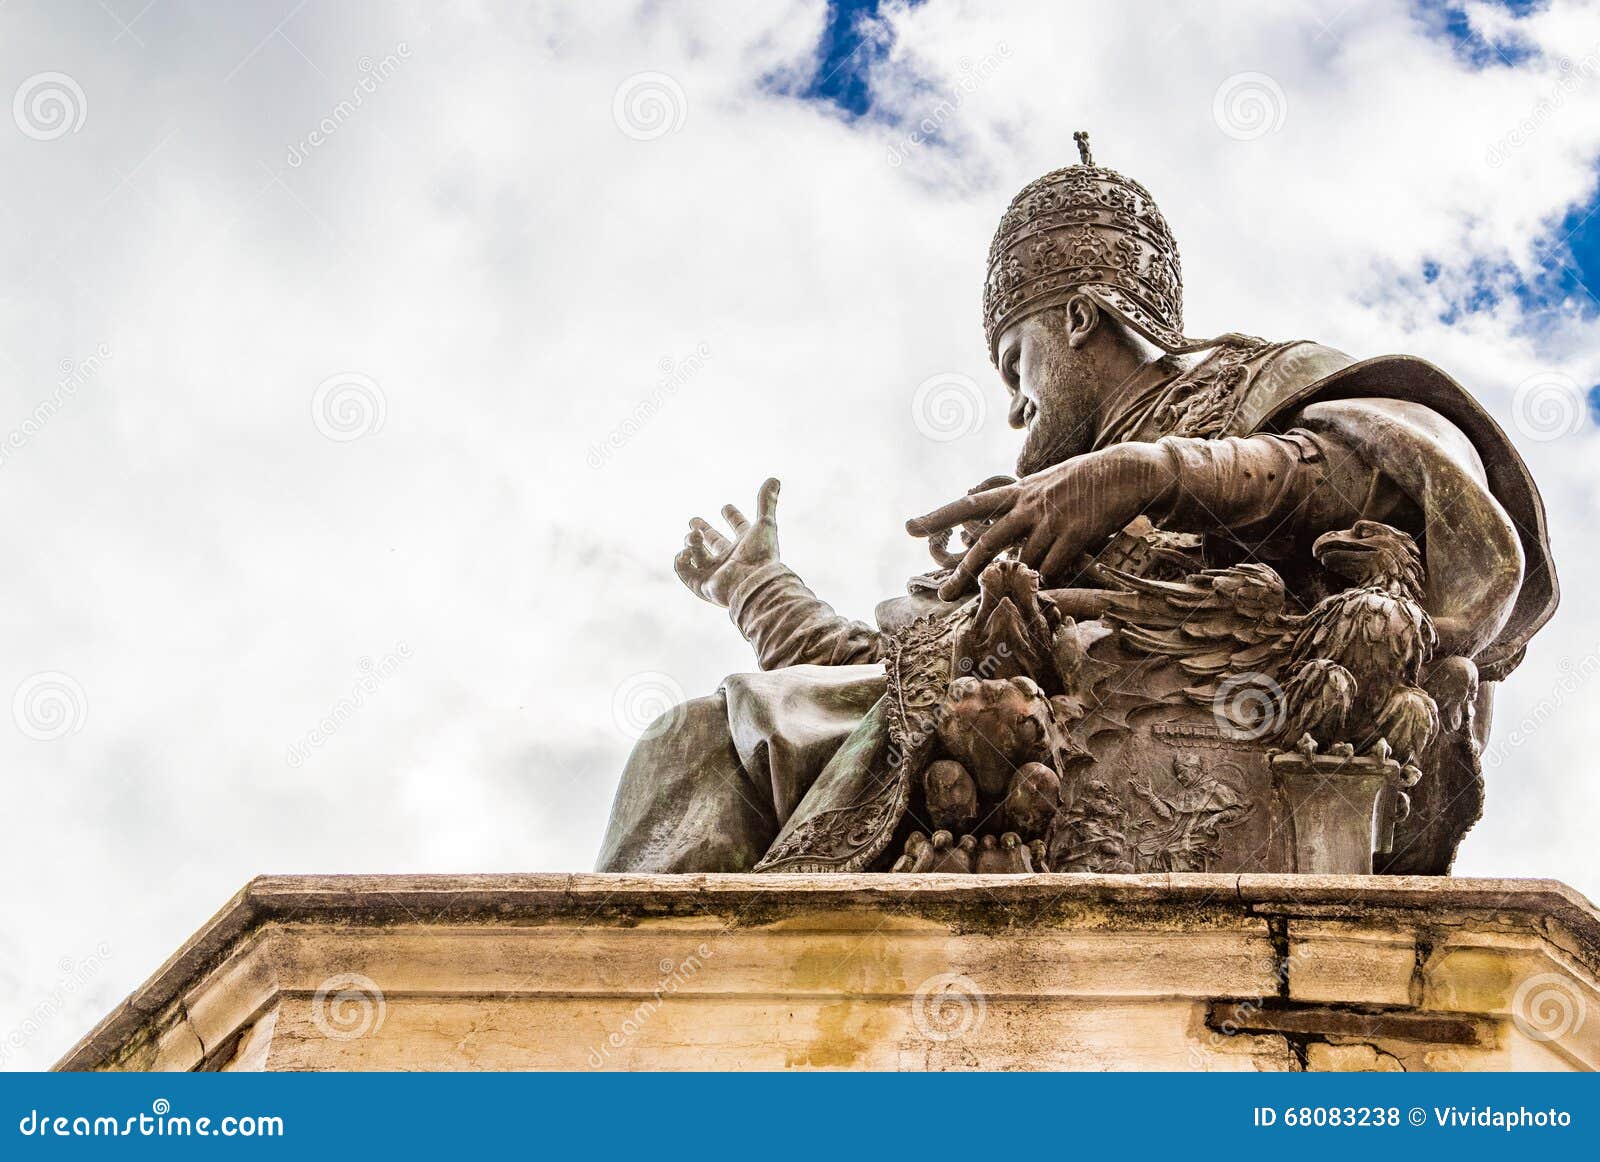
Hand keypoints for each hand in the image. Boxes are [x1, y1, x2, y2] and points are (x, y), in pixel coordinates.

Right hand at [675, 477, 781, 606]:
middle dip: (704, 530)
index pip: (740, 528)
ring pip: (697, 553)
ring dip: (692, 541)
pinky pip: (684, 570)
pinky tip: (687, 551)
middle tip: (694, 520)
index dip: (734, 516)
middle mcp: (731, 559)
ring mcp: (715, 572)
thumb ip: (767, 502)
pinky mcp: (702, 584)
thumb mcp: (764, 524)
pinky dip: (681, 559)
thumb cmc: (761, 556)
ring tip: (695, 536)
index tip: (727, 507)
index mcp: (746, 545)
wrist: (753, 584)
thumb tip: (775, 478)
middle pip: (714, 542)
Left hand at [906, 445, 1158, 599]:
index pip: (969, 504)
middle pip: (986, 543)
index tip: (909, 527)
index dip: (938, 516)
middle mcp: (1029, 504)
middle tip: (942, 593)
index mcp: (1019, 492)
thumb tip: (999, 513)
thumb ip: (1023, 500)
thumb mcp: (1047, 482)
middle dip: (962, 571)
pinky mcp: (1074, 533)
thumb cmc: (1089, 480)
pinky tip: (1045, 593)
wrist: (1128, 470)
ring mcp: (1051, 518)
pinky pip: (1053, 567)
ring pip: (1021, 561)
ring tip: (1006, 603)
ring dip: (1014, 584)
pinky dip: (1047, 582)